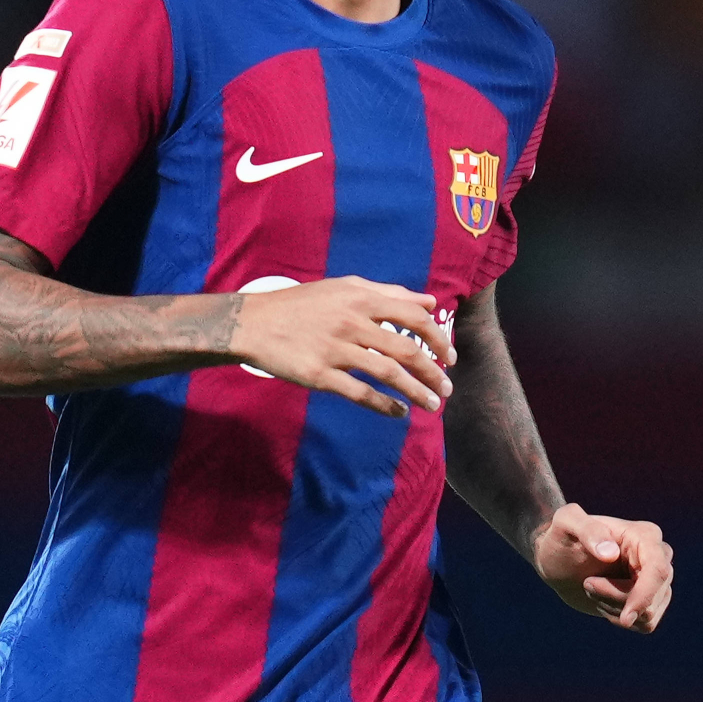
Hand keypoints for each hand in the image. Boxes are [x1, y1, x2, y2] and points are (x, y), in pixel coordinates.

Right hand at [230, 276, 454, 417]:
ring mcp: (335, 349)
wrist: (253, 323)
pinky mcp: (319, 375)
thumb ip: (389, 293)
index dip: (437, 338)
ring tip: (432, 405)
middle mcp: (351, 322)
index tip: (449, 356)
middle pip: (405, 348)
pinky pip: (360, 393)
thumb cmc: (302, 305)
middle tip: (447, 387)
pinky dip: (384, 405)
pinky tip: (399, 413)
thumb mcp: (344, 288)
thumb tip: (429, 302)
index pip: (413, 316)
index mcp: (360, 298)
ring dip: (416, 391)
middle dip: (432, 371)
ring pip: (388, 373)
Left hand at [532, 504, 672, 632]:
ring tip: (592, 587)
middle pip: (653, 596)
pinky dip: (619, 618)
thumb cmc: (561, 536)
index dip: (645, 596)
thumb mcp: (565, 523)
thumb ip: (587, 529)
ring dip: (614, 608)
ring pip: (649, 613)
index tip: (625, 618)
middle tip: (587, 583)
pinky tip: (601, 600)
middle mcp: (658, 556)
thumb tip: (610, 553)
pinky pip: (645, 623)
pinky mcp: (650, 599)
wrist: (558, 559)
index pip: (659, 570)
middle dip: (616, 599)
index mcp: (644, 535)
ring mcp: (656, 580)